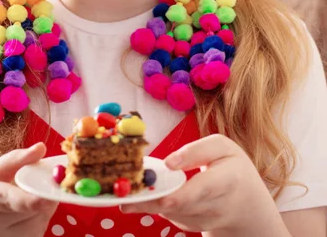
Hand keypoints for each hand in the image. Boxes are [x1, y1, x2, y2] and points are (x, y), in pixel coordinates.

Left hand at [121, 134, 286, 235]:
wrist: (248, 206)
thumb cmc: (232, 168)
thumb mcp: (222, 148)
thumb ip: (197, 150)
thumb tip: (169, 163)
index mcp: (227, 180)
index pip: (202, 189)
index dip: (180, 193)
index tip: (160, 191)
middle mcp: (217, 206)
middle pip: (180, 206)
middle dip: (152, 202)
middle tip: (125, 200)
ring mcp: (206, 221)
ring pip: (173, 214)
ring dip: (149, 207)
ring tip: (125, 199)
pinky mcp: (194, 226)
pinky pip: (172, 216)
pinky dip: (156, 207)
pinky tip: (142, 199)